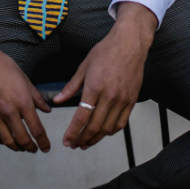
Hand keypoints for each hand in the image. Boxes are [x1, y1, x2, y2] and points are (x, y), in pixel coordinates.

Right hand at [0, 20, 51, 152]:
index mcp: (23, 101)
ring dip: (16, 147)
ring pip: (7, 141)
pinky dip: (1, 140)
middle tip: (34, 149)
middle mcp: (9, 111)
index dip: (43, 142)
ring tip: (21, 147)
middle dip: (30, 148)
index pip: (36, 129)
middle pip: (22, 139)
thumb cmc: (3, 66)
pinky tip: (6, 138)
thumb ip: (36, 97)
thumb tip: (47, 110)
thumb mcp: (24, 79)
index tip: (46, 148)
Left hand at [53, 2, 156, 148]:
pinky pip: (121, 123)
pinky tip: (103, 133)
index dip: (73, 132)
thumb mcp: (84, 66)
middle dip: (82, 139)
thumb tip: (58, 100)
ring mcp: (122, 99)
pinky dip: (111, 131)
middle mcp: (109, 96)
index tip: (66, 141)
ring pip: (108, 128)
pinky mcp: (131, 101)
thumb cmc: (106, 51)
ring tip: (86, 142)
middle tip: (74, 145)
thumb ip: (71, 86)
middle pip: (94, 126)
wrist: (130, 44)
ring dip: (96, 139)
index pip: (82, 116)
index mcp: (95, 86)